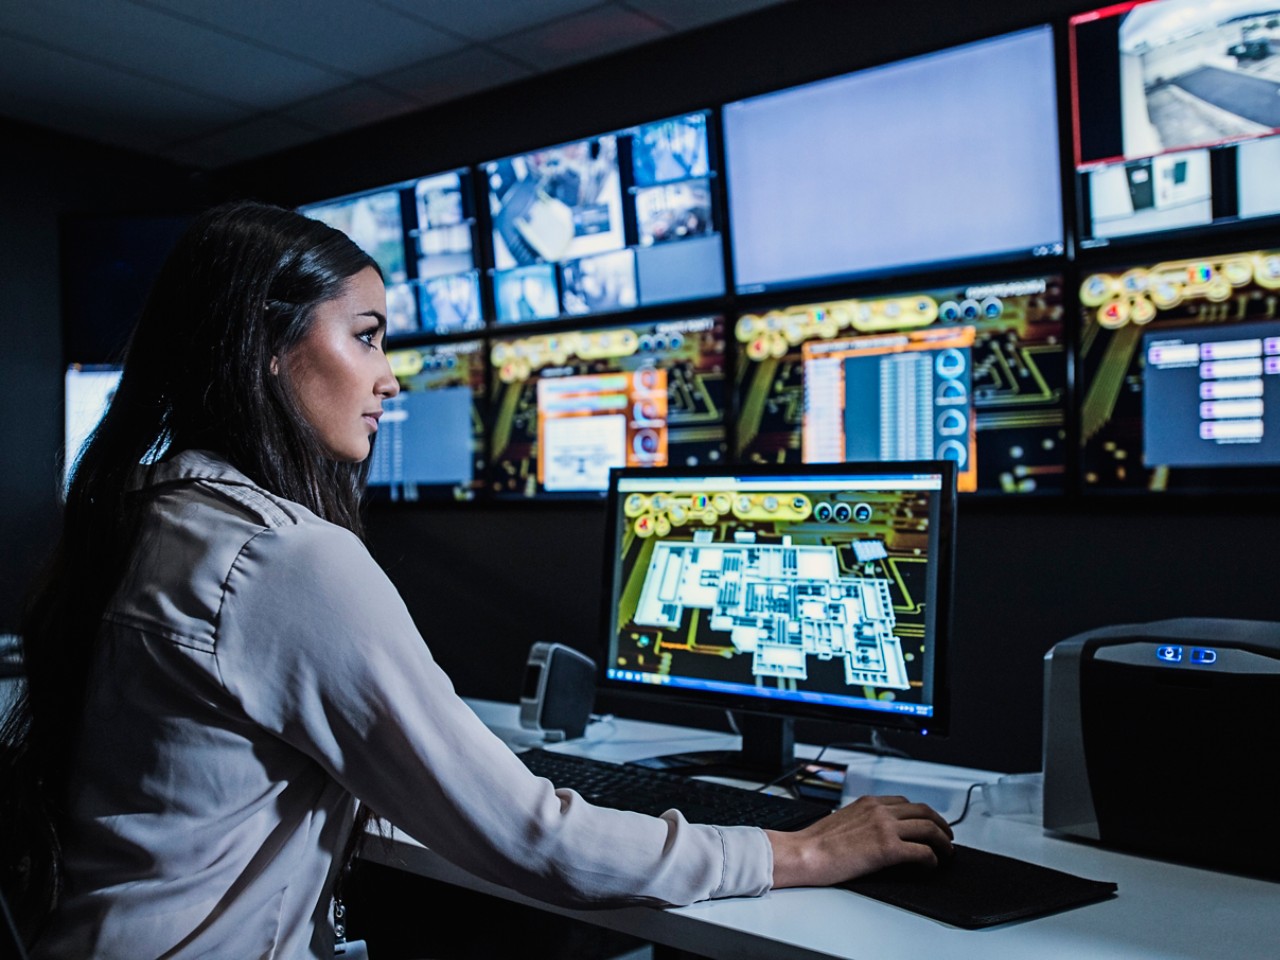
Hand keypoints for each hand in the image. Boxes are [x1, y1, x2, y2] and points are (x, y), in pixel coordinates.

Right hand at [765, 794, 953, 888]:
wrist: (804, 853)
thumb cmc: (816, 842)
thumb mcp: (844, 821)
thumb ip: (865, 821)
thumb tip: (878, 834)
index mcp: (869, 803)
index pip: (906, 803)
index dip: (923, 815)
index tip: (929, 825)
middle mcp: (879, 810)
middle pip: (924, 812)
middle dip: (941, 825)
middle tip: (947, 838)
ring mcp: (884, 828)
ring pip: (928, 829)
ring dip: (943, 842)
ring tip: (946, 853)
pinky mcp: (887, 849)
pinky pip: (921, 851)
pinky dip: (932, 859)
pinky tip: (930, 866)